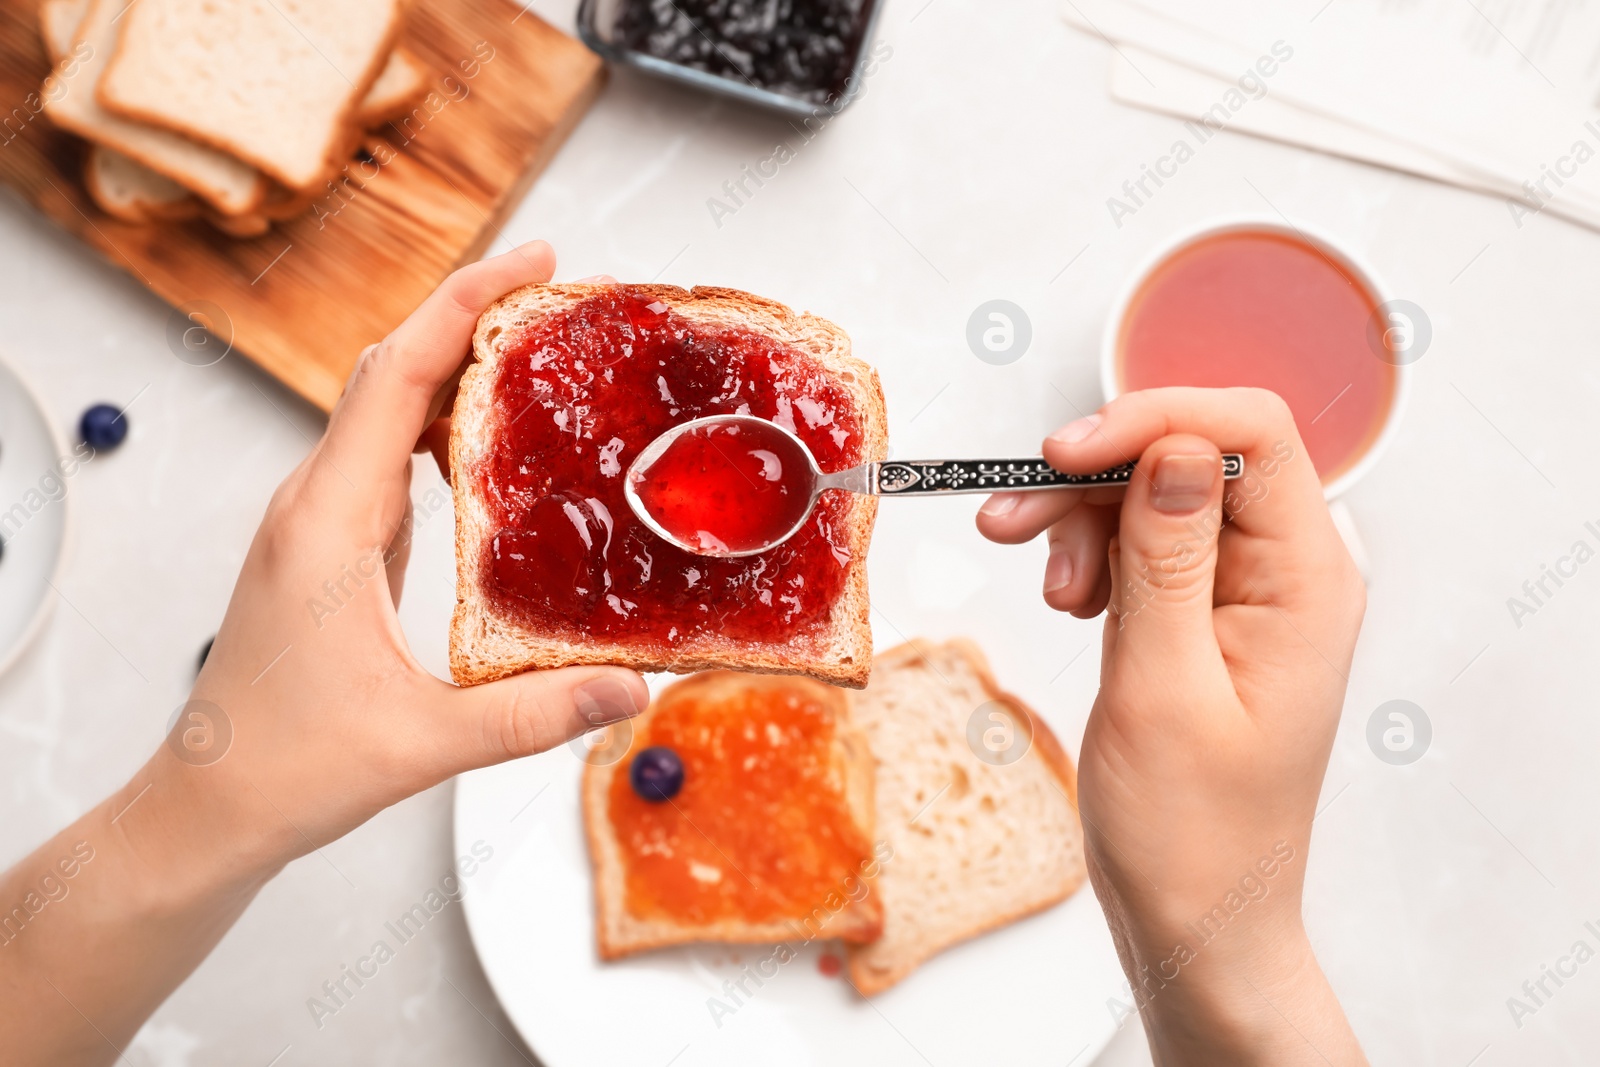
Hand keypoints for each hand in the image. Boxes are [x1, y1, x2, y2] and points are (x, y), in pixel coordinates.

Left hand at [184, 242, 645, 861]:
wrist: (210, 804)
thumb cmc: (289, 766)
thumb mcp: (422, 743)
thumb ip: (531, 717)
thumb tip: (632, 687)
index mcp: (328, 523)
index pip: (395, 377)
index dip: (464, 304)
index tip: (535, 260)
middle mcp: (315, 502)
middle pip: (391, 369)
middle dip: (472, 316)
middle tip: (560, 295)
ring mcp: (318, 519)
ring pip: (385, 407)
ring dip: (456, 368)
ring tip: (540, 353)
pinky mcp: (330, 544)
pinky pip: (387, 455)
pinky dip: (441, 426)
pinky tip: (494, 445)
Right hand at [977, 388, 1366, 1063]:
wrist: (1196, 915)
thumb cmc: (1194, 832)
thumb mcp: (1165, 689)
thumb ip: (1168, 559)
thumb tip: (1171, 447)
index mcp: (1307, 582)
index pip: (1252, 434)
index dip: (1154, 419)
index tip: (1064, 454)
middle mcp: (1286, 572)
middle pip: (1190, 457)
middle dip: (1096, 477)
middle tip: (1012, 518)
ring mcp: (1245, 592)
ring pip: (1155, 495)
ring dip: (1083, 522)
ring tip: (1047, 588)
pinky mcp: (1204, 612)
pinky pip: (1143, 545)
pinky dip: (1092, 557)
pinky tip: (1068, 601)